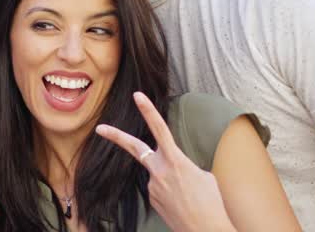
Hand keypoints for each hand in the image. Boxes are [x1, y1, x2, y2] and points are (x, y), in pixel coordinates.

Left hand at [96, 92, 236, 231]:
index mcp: (176, 161)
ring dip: (172, 181)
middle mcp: (160, 171)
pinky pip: (160, 189)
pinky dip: (171, 193)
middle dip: (116, 136)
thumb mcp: (205, 177)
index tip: (137, 96)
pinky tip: (183, 204)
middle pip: (135, 147)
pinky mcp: (152, 199)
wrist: (207, 231)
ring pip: (158, 174)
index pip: (160, 129)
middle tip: (100, 128)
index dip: (148, 111)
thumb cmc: (214, 204)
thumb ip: (185, 166)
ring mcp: (153, 186)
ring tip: (190, 197)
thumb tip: (177, 167)